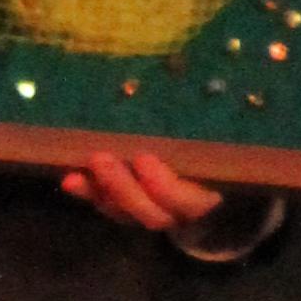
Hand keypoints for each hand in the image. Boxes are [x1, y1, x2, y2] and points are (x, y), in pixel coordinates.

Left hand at [62, 146, 239, 239]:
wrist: (217, 189)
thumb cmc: (223, 156)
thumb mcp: (223, 148)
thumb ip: (218, 132)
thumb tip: (230, 86)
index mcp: (213, 196)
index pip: (191, 202)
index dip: (165, 185)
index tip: (144, 158)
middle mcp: (183, 213)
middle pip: (152, 213)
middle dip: (124, 187)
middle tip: (102, 158)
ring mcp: (156, 213)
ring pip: (127, 213)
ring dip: (101, 192)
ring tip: (76, 173)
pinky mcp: (133, 210)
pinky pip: (111, 207)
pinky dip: (91, 194)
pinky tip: (70, 179)